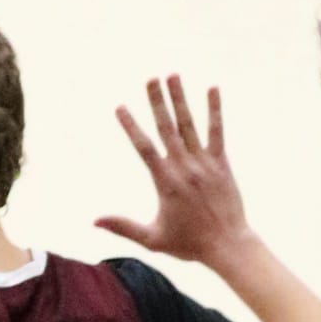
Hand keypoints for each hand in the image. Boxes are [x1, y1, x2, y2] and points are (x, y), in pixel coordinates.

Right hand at [96, 75, 249, 265]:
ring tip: (173, 75)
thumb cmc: (188, 244)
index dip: (130, 126)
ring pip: (189, 125)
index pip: (143, 148)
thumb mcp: (152, 239)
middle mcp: (184, 168)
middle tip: (150, 78)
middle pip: (166, 128)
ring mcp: (204, 164)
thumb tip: (94, 221)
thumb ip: (123, 226)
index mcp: (165, 182)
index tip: (120, 107)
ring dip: (180, 99)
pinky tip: (212, 88)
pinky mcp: (221, 164)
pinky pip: (217, 132)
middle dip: (157, 102)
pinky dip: (214, 110)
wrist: (227, 246)